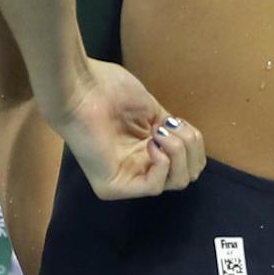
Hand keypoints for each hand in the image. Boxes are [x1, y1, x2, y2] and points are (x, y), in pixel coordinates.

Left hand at [52, 59, 204, 198]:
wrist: (80, 88)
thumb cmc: (109, 90)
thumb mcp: (152, 110)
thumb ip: (171, 131)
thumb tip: (188, 141)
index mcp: (146, 150)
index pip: (188, 162)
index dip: (193, 142)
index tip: (177, 121)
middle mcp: (138, 167)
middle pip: (187, 175)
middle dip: (190, 148)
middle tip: (169, 127)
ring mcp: (126, 179)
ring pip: (177, 182)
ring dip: (178, 152)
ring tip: (159, 132)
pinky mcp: (114, 187)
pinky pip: (155, 187)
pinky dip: (162, 163)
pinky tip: (151, 144)